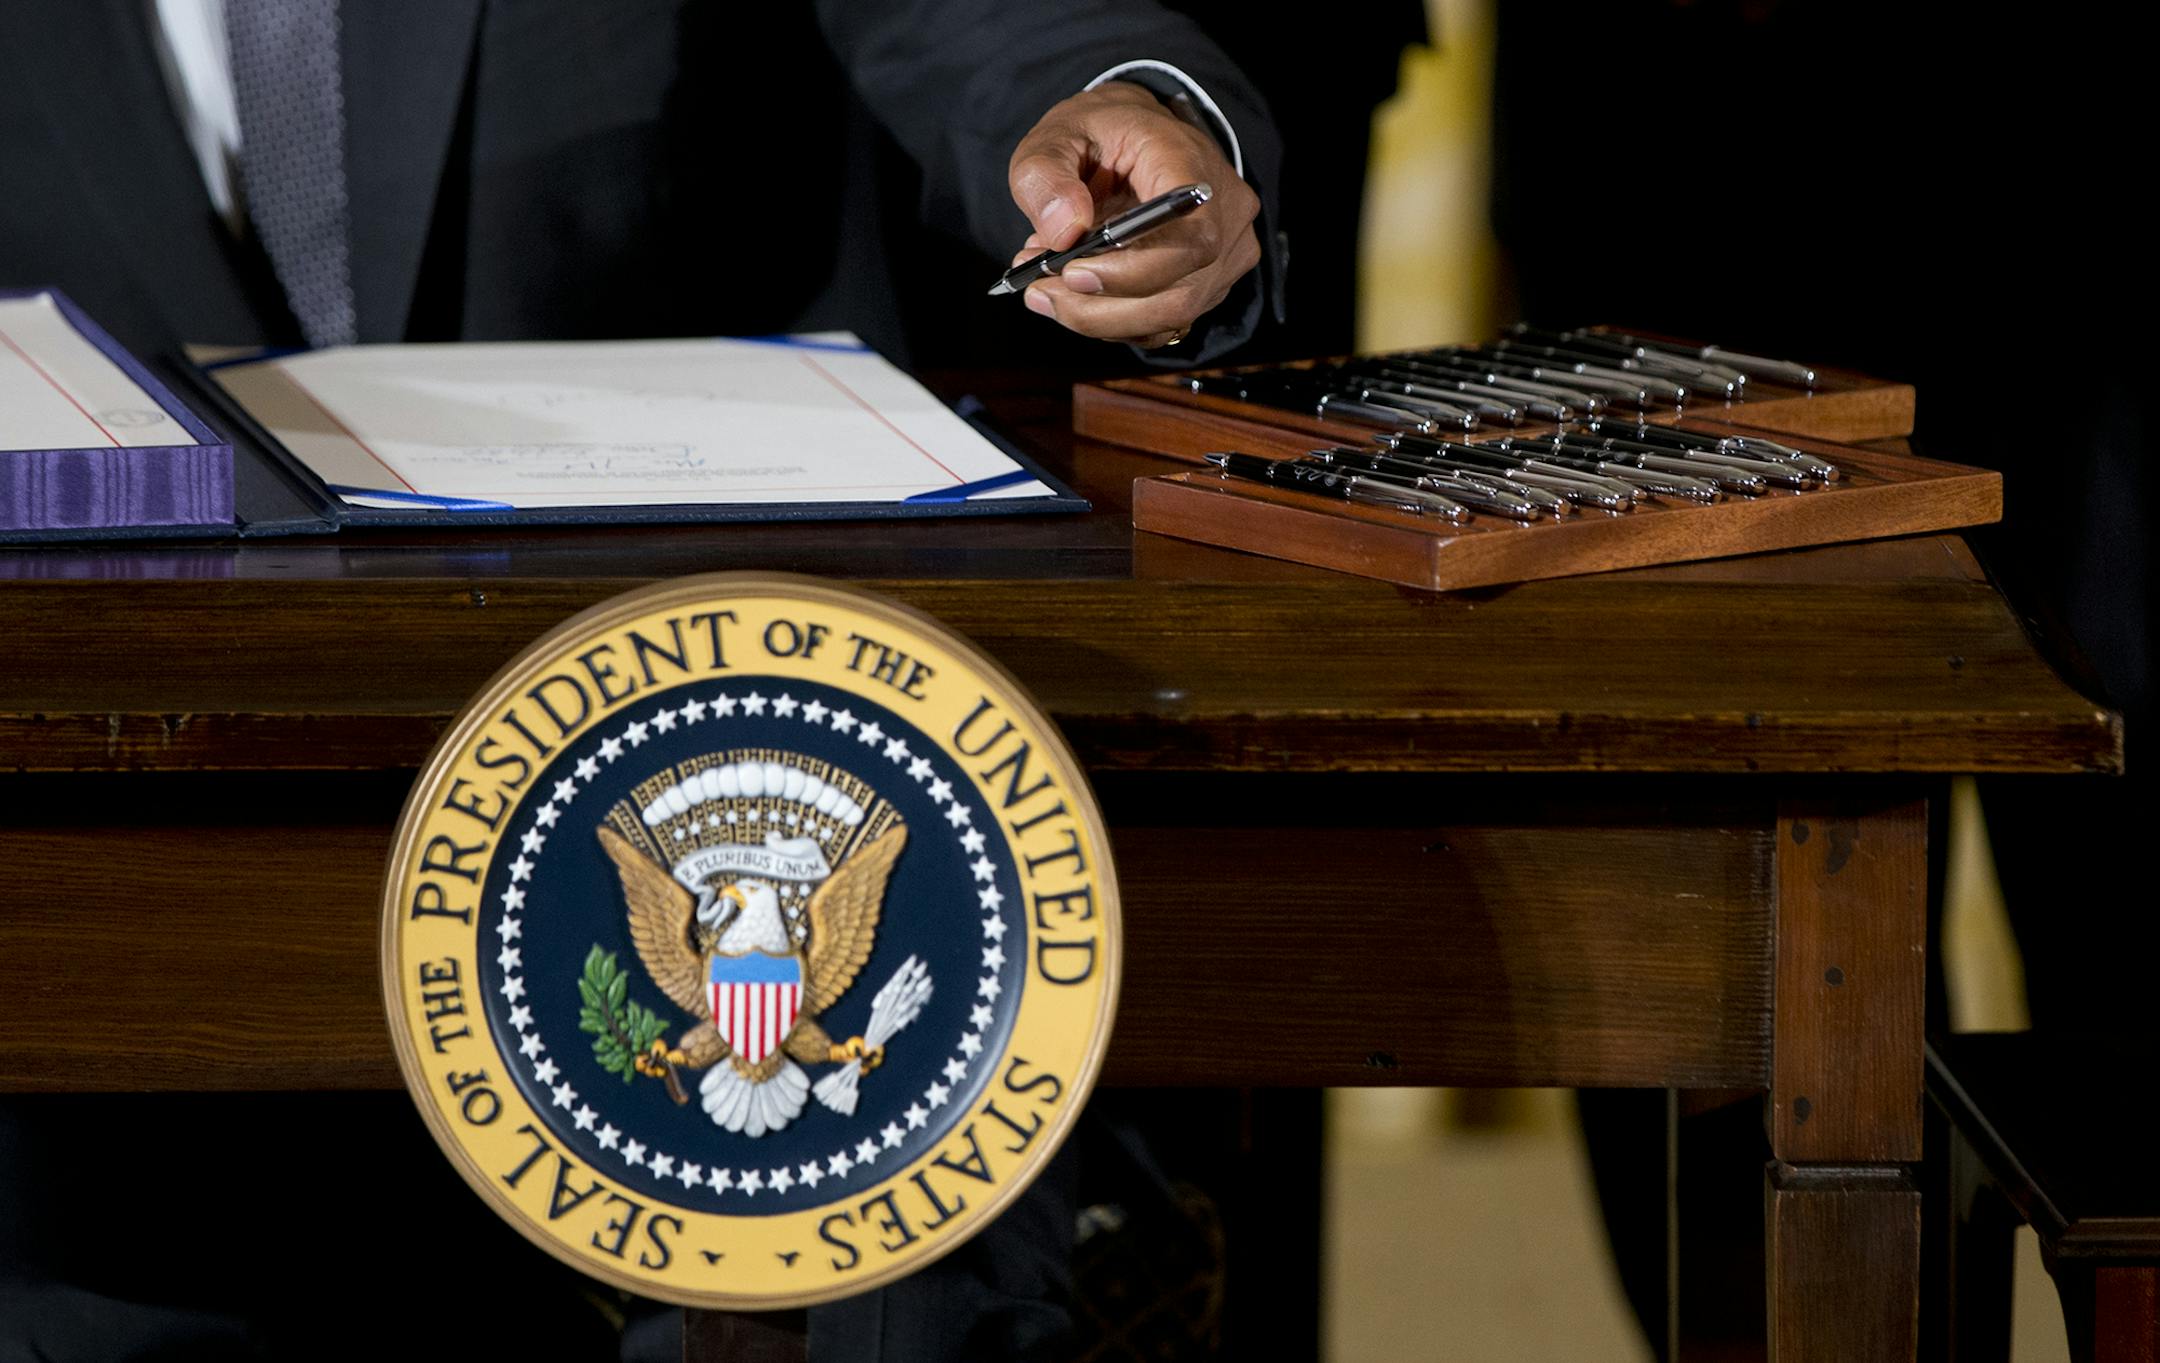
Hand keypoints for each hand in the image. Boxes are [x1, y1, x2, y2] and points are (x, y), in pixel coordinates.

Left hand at [1007, 82, 1261, 348]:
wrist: (1134, 135)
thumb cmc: (1097, 133)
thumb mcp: (1055, 135)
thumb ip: (1046, 176)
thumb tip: (1063, 233)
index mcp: (1192, 164)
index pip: (1191, 239)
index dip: (1133, 272)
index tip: (1071, 272)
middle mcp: (1226, 214)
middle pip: (1179, 293)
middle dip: (1101, 309)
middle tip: (1040, 294)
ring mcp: (1225, 255)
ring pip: (1171, 316)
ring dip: (1100, 319)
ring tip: (1046, 292)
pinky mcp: (1208, 284)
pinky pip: (1165, 323)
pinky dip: (1114, 322)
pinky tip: (1075, 298)